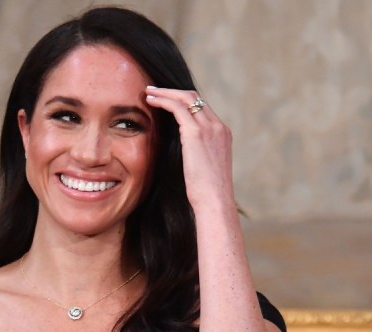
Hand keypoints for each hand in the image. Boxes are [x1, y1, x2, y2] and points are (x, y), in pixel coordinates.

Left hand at [145, 86, 234, 210]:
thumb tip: (183, 155)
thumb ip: (197, 154)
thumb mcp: (205, 168)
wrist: (215, 201)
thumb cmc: (207, 193)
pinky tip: (150, 101)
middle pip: (195, 97)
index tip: (166, 100)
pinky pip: (177, 107)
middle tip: (154, 91)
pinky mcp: (196, 134)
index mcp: (222, 134)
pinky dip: (163, 100)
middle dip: (173, 92)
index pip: (202, 108)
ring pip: (186, 98)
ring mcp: (209, 128)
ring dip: (165, 93)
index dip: (182, 101)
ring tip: (148, 93)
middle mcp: (218, 127)